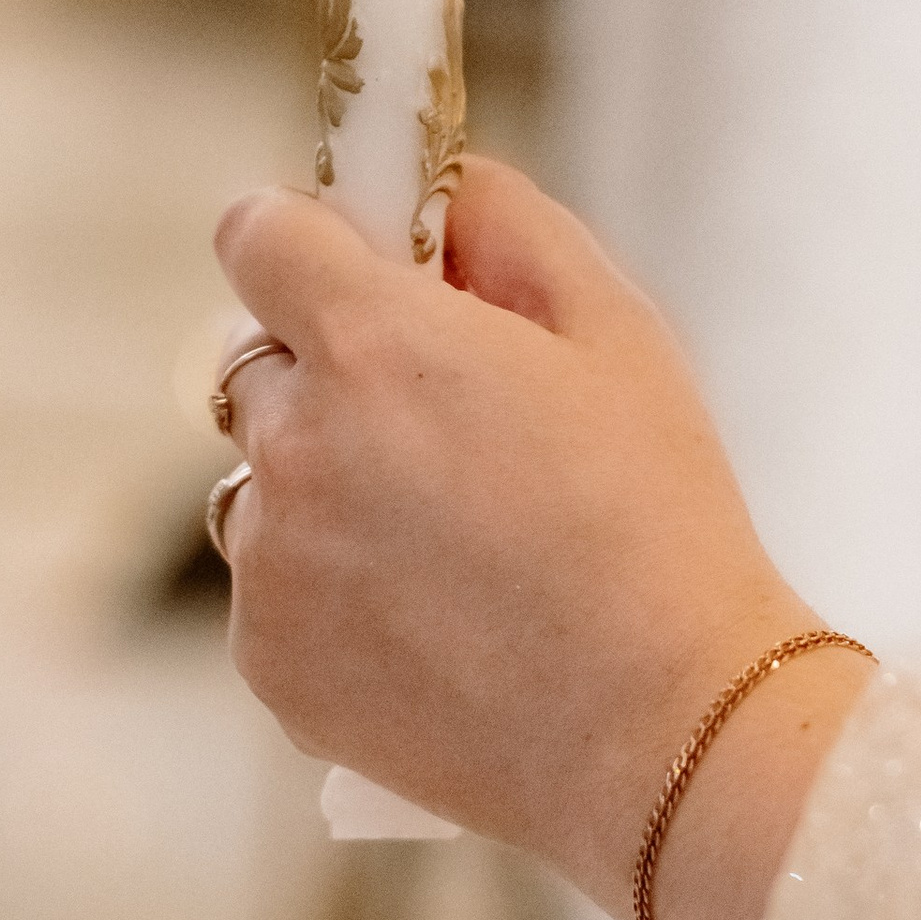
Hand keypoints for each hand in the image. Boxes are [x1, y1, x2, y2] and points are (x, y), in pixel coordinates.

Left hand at [211, 160, 873, 919]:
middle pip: (257, 364)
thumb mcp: (617, 330)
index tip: (360, 271)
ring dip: (322, 488)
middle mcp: (293, 447)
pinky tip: (440, 624)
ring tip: (449, 544)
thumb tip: (438, 188)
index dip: (310, 240)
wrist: (665, 731)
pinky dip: (334, 596)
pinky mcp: (269, 664)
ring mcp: (271, 565)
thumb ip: (509, 224)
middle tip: (441, 426)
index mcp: (370, 344)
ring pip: (262, 484)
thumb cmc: (658, 518)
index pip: (255, 234)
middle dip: (329, 372)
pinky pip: (276, 593)